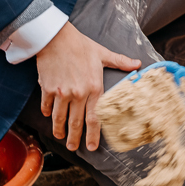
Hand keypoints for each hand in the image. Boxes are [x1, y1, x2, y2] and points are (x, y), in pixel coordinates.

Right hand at [35, 22, 140, 151]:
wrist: (55, 37)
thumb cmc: (80, 45)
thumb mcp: (103, 53)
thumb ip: (120, 62)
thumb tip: (138, 64)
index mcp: (94, 87)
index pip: (94, 118)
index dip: (93, 135)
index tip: (92, 147)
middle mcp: (78, 93)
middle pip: (75, 123)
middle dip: (74, 138)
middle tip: (73, 148)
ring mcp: (61, 92)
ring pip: (59, 118)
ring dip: (59, 130)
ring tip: (60, 137)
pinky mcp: (47, 88)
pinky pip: (46, 106)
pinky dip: (46, 113)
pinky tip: (48, 117)